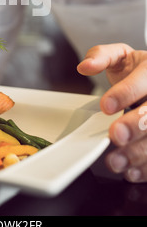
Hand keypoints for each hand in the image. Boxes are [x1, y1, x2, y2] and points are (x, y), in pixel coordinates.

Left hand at [77, 43, 146, 182]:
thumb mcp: (120, 55)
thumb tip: (85, 66)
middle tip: (115, 134)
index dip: (124, 94)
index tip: (106, 106)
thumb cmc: (137, 70)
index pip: (143, 81)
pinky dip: (144, 168)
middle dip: (135, 126)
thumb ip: (101, 56)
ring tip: (116, 160)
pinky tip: (130, 170)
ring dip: (138, 153)